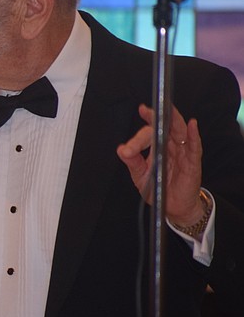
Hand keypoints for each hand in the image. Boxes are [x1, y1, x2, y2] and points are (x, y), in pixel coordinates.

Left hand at [116, 104, 204, 227]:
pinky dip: (194, 136)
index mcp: (157, 146)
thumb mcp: (140, 176)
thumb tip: (121, 150)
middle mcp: (171, 146)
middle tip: (147, 109)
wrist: (174, 207)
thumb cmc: (159, 188)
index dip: (144, 126)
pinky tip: (191, 125)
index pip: (150, 133)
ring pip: (180, 131)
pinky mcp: (193, 163)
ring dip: (175, 119)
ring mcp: (182, 153)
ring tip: (169, 108)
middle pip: (166, 126)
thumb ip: (132, 162)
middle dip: (158, 116)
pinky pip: (194, 147)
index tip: (138, 118)